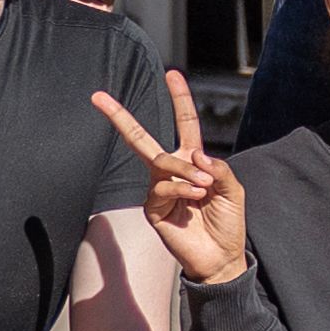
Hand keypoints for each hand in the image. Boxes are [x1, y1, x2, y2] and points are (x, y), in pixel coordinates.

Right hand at [90, 74, 250, 289]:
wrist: (221, 257)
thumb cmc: (227, 222)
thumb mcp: (232, 189)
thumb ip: (218, 168)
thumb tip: (195, 153)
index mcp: (193, 160)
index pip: (184, 123)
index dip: (179, 99)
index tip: (172, 73)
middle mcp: (171, 171)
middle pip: (141, 138)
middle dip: (119, 116)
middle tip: (97, 96)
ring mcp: (158, 189)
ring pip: (163, 162)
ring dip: (187, 171)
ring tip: (205, 187)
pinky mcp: (152, 208)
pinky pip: (162, 186)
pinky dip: (182, 188)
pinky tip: (195, 197)